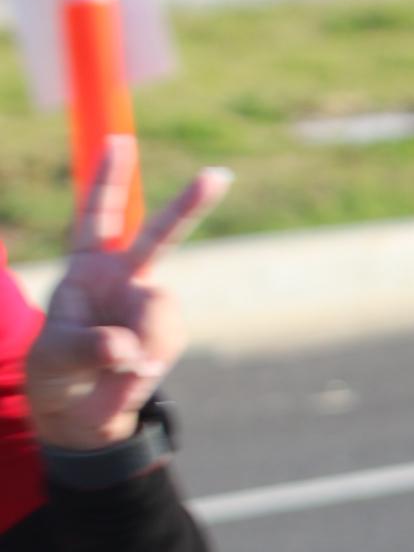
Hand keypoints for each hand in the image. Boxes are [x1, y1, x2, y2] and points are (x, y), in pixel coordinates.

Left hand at [27, 140, 230, 450]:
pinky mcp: (167, 334)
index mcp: (86, 268)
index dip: (107, 178)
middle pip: (159, 235)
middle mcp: (124, 277)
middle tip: (218, 175)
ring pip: (161, 309)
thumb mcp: (57, 357)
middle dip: (188, 205)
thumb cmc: (58, 371)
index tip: (120, 141)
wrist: (81, 410)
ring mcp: (149, 306)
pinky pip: (168, 340)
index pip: (96, 215)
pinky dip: (150, 359)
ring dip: (143, 339)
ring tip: (121, 368)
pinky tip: (134, 372)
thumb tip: (129, 348)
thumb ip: (88, 347)